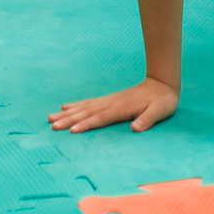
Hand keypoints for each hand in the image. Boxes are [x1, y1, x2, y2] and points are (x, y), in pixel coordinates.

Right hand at [48, 76, 177, 133]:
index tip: (72, 131)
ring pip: (84, 107)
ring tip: (51, 117)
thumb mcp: (160, 111)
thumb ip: (148, 120)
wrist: (162, 83)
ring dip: (67, 113)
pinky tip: (65, 106)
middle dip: (69, 119)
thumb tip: (136, 128)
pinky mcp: (109, 99)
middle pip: (86, 112)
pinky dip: (76, 105)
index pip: (100, 118)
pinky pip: (88, 103)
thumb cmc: (163, 100)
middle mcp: (111, 103)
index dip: (86, 125)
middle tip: (52, 125)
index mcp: (122, 108)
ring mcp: (109, 100)